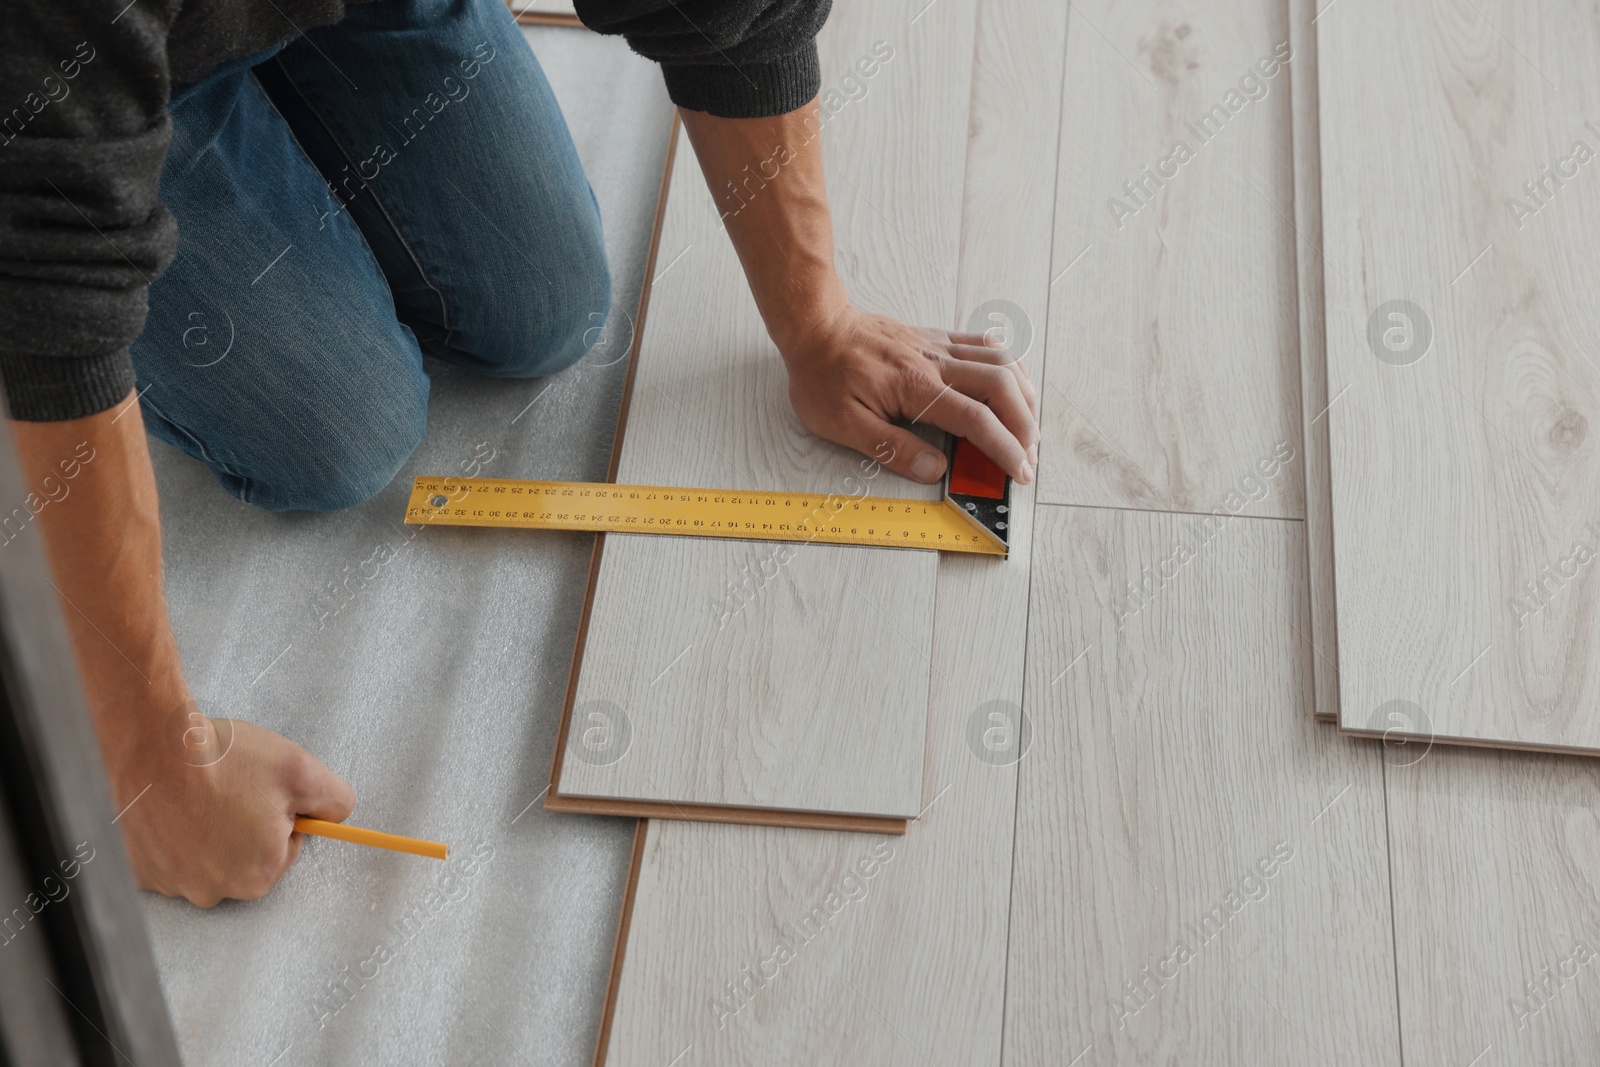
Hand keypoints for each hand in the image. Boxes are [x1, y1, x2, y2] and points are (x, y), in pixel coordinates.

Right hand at [112, 714, 355, 906]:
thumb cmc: (222, 759)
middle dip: (244, 825)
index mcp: (257, 875)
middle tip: (231, 789)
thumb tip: (336, 816)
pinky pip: (166, 856)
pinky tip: (172, 805)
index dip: (279, 814)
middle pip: (245, 858)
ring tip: (198, 794)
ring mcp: (169, 883)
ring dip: (206, 830)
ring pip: (204, 857)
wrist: (151, 745)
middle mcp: (211, 891)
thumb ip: (334, 800)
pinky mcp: (137, 869)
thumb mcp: (303, 771)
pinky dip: (171, 834)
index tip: (263, 792)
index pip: (285, 848)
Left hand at [779, 305, 1038, 483]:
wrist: (815, 327)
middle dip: (1025, 425)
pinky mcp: (937, 339)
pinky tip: (1015, 384)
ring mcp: (939, 347)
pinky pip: (985, 346)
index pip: (976, 419)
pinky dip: (1009, 366)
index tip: (1019, 471)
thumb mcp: (842, 423)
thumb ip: (891, 448)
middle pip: (1002, 387)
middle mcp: (935, 363)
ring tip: (1030, 426)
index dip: (1004, 448)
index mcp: (915, 387)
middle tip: (1029, 456)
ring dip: (1024, 396)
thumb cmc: (822, 375)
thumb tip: (933, 470)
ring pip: (1002, 363)